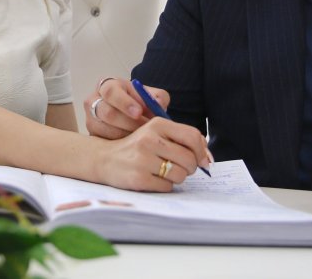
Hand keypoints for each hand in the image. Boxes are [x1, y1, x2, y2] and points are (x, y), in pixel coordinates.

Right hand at [84, 77, 167, 138]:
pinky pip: (106, 143)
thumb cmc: (138, 103)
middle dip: (128, 123)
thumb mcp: (149, 95)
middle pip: (106, 113)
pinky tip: (133, 145)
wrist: (128, 114)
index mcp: (108, 86)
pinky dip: (121, 146)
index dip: (125, 102)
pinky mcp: (92, 135)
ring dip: (126, 135)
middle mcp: (94, 101)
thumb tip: (158, 104)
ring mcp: (91, 119)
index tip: (139, 112)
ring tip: (143, 137)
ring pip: (106, 130)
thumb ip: (157, 96)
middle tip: (145, 130)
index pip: (111, 92)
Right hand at [94, 117, 210, 191]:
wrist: (105, 159)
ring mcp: (143, 159)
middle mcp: (149, 139)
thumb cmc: (137, 147)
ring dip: (176, 178)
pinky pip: (167, 187)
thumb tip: (206, 158)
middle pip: (189, 159)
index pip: (192, 136)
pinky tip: (152, 178)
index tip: (203, 160)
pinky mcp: (138, 178)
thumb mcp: (155, 134)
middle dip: (190, 167)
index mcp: (157, 124)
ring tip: (163, 172)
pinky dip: (164, 186)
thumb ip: (179, 139)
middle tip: (180, 167)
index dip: (202, 151)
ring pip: (180, 175)